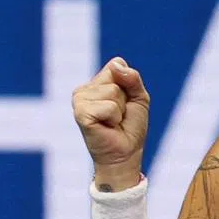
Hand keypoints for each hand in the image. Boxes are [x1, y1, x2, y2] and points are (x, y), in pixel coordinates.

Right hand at [72, 57, 150, 177]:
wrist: (126, 153)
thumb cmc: (131, 127)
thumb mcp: (139, 98)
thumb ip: (133, 78)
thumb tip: (117, 65)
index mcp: (97, 82)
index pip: (117, 65)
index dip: (130, 86)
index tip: (126, 103)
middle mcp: (85, 88)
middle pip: (115, 77)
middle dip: (125, 99)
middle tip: (119, 116)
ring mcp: (79, 99)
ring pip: (113, 92)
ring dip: (120, 110)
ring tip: (113, 122)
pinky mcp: (80, 112)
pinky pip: (109, 106)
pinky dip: (115, 118)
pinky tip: (107, 127)